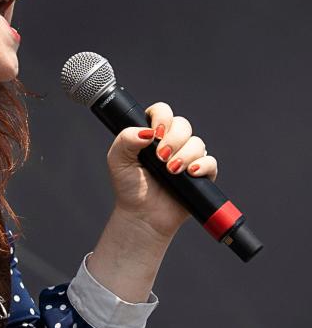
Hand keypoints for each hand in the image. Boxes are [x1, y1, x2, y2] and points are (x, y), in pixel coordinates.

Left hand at [106, 101, 218, 240]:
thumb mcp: (117, 160)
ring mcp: (187, 157)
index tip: (155, 133)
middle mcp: (171, 142)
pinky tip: (190, 173)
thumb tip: (148, 131)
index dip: (162, 117)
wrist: (142, 215)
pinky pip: (210, 161)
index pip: (162, 112)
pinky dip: (202, 165)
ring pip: (197, 142)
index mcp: (151, 134)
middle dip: (173, 139)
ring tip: (171, 171)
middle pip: (183, 124)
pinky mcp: (201, 173)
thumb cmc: (129, 187)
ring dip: (184, 155)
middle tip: (160, 157)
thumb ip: (125, 139)